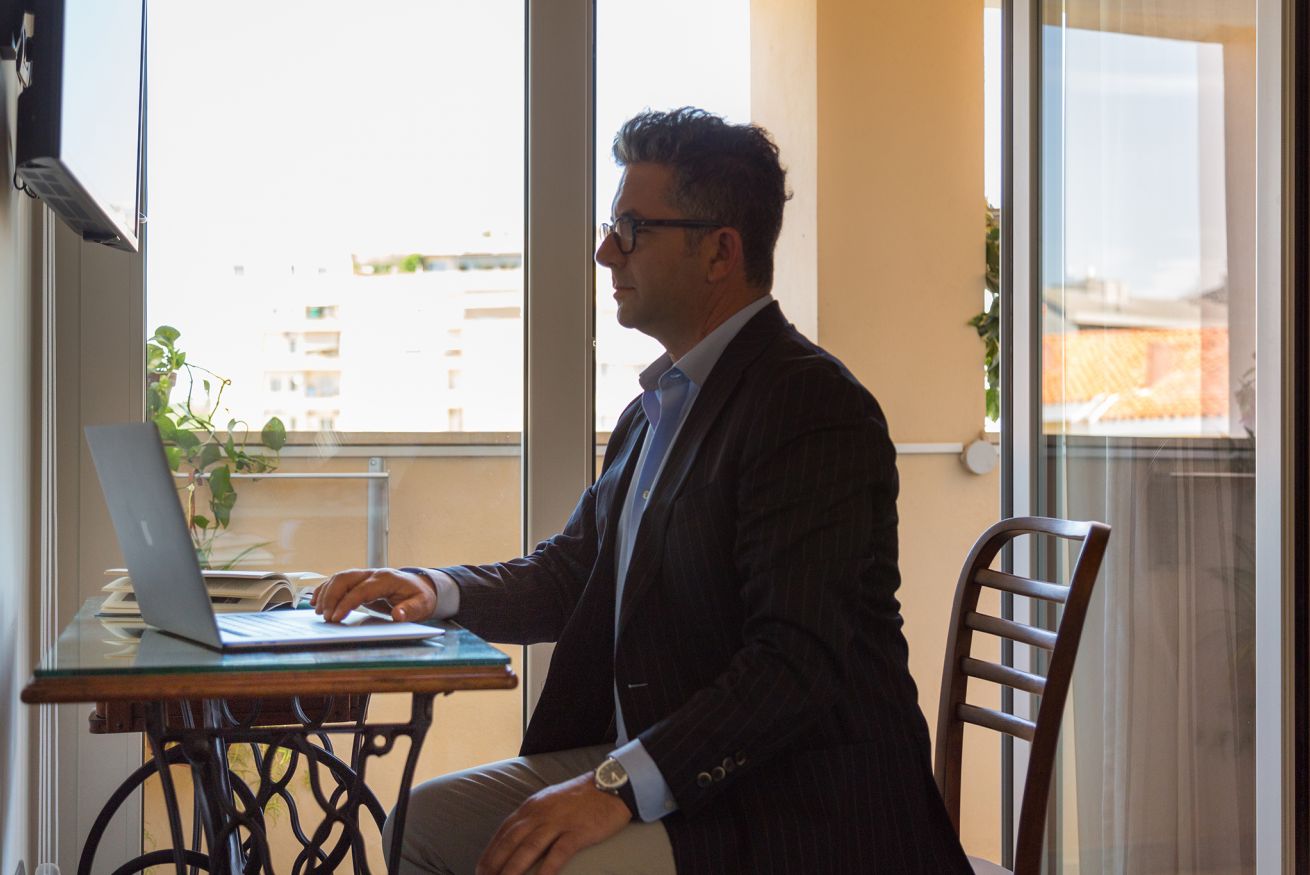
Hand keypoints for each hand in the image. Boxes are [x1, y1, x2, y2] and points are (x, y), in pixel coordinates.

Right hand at [310, 567, 437, 622]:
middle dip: (331, 597)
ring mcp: (365, 575)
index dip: (347, 602)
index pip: (361, 589)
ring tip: (318, 612)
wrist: (421, 586)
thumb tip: (398, 615)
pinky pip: (338, 581)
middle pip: (345, 579)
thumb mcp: (421, 606)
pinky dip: (325, 589)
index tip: (336, 617)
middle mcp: (373, 573)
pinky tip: (316, 600)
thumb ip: (410, 610)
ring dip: (326, 593)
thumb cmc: (420, 597)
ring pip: (339, 578)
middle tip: (325, 617)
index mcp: (386, 579)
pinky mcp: (359, 580)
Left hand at [476, 773, 631, 874]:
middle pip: (511, 841)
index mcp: (532, 806)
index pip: (504, 831)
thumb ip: (534, 817)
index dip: (490, 851)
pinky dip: (546, 870)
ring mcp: (558, 822)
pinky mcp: (577, 832)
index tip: (480, 868)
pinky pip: (558, 854)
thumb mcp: (550, 801)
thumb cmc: (581, 796)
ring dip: (513, 869)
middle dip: (495, 863)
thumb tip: (517, 837)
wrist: (611, 785)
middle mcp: (540, 813)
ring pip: (529, 848)